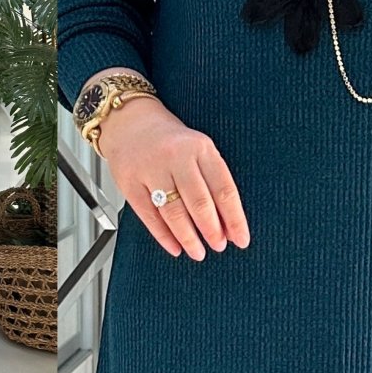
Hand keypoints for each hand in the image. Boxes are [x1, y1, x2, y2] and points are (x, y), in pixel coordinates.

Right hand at [96, 98, 250, 260]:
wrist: (130, 121)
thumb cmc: (170, 141)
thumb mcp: (198, 150)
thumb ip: (212, 182)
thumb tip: (228, 224)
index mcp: (201, 148)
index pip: (223, 189)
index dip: (235, 219)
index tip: (241, 239)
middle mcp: (176, 157)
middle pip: (199, 202)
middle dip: (212, 230)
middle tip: (218, 246)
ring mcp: (151, 170)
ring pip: (174, 212)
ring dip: (189, 238)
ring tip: (198, 251)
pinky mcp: (130, 183)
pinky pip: (149, 216)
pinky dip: (164, 236)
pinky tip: (175, 246)